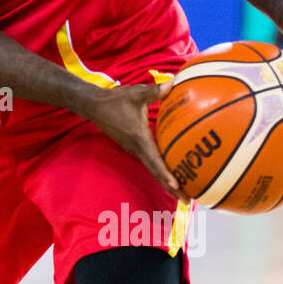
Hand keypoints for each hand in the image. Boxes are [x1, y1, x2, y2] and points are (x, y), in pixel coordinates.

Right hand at [86, 81, 188, 201]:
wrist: (94, 106)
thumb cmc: (115, 100)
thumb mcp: (136, 93)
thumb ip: (156, 91)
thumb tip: (174, 83)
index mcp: (139, 139)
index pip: (154, 161)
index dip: (165, 175)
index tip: (177, 187)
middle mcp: (137, 149)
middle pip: (156, 173)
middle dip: (172, 188)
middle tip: (188, 201)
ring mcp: (135, 150)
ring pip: (153, 169)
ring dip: (167, 181)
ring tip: (184, 192)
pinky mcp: (134, 147)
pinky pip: (150, 162)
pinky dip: (161, 171)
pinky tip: (173, 172)